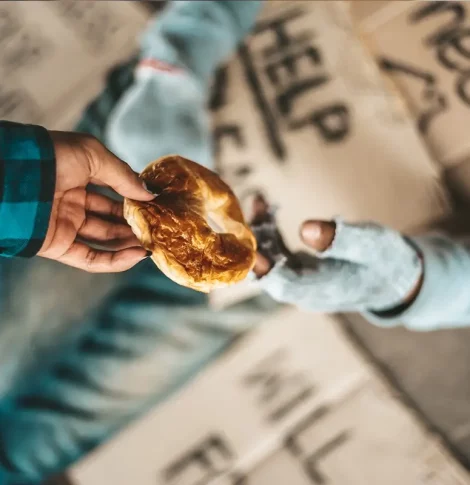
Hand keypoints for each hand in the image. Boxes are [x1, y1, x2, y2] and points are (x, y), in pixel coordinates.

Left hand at [38, 131, 154, 271]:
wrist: (15, 175)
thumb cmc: (52, 157)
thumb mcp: (94, 156)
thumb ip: (124, 176)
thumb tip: (149, 194)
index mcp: (78, 178)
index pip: (113, 193)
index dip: (134, 200)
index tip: (155, 207)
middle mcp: (72, 202)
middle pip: (110, 219)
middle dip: (134, 224)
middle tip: (157, 229)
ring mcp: (65, 225)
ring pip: (104, 240)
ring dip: (129, 244)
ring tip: (152, 243)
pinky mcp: (57, 246)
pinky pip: (90, 258)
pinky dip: (114, 261)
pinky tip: (136, 255)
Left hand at [251, 199, 422, 312]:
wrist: (394, 278)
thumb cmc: (387, 261)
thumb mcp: (372, 245)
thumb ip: (341, 239)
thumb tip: (305, 228)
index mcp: (323, 291)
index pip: (286, 285)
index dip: (266, 269)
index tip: (250, 249)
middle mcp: (305, 291)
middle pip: (269, 272)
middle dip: (255, 242)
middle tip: (249, 211)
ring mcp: (299, 281)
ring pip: (269, 259)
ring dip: (259, 231)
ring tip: (258, 200)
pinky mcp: (298, 269)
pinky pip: (276, 251)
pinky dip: (269, 231)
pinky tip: (265, 206)